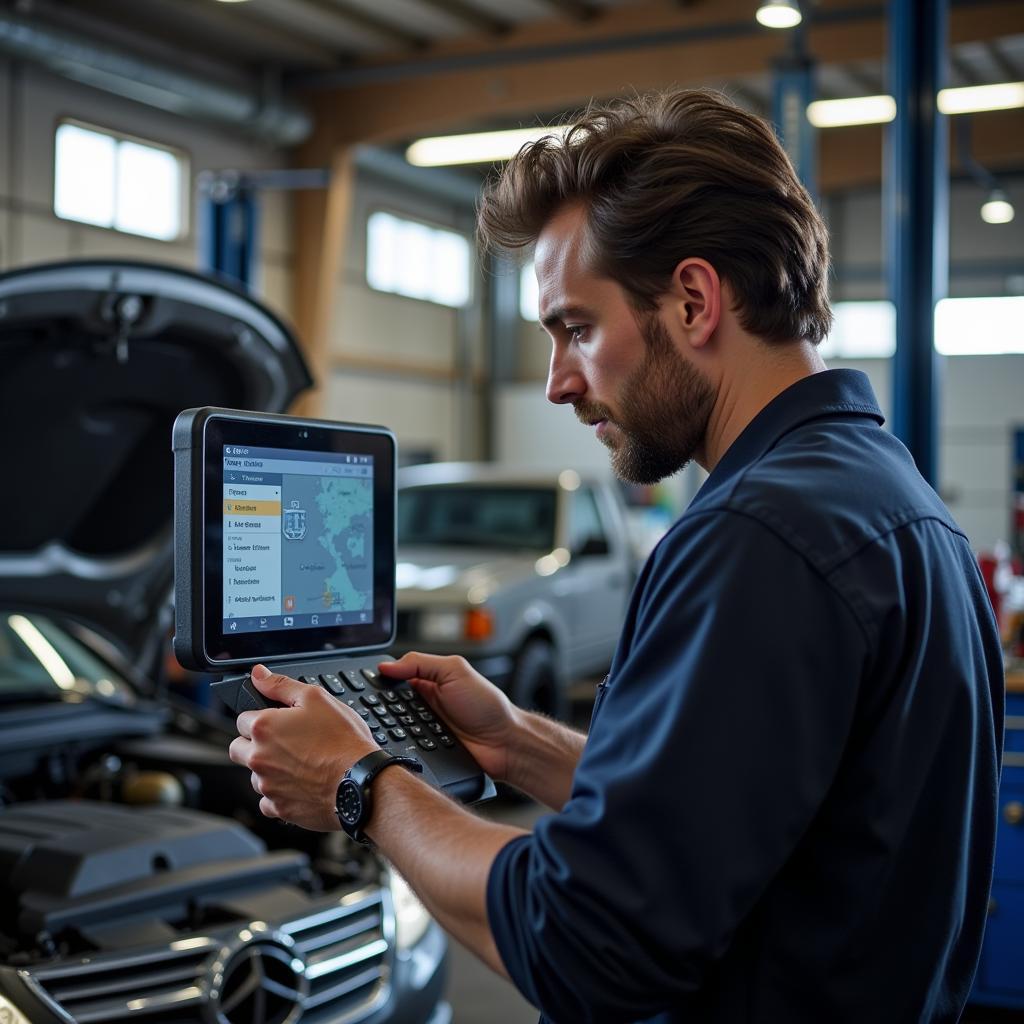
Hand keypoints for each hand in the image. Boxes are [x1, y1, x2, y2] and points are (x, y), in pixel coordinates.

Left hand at [228, 664, 377, 830]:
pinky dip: (279, 794)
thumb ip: (280, 685)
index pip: (242, 719)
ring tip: (298, 763)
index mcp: (264, 727)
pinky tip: (300, 784)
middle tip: (284, 743)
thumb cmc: (343, 740)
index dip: (261, 718)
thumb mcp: (316, 698)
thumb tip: (258, 674)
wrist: (360, 780)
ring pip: (253, 775)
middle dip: (254, 744)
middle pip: (238, 748)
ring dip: (267, 770)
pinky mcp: (278, 807)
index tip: (279, 723)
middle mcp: (258, 757)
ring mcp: (267, 784)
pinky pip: (267, 801)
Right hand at [379, 653, 519, 782]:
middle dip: (379, 708)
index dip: (380, 680)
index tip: (362, 683)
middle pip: (389, 706)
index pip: (395, 678)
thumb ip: (420, 663)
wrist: (504, 744)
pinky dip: (398, 747)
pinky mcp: (425, 752)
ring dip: (388, 729)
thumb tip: (387, 665)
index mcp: (428, 681)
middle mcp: (423, 706)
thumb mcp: (455, 670)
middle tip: (366, 709)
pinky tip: (393, 746)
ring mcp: (423, 730)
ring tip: (378, 728)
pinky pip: (404, 749)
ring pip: (393, 728)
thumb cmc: (487, 705)